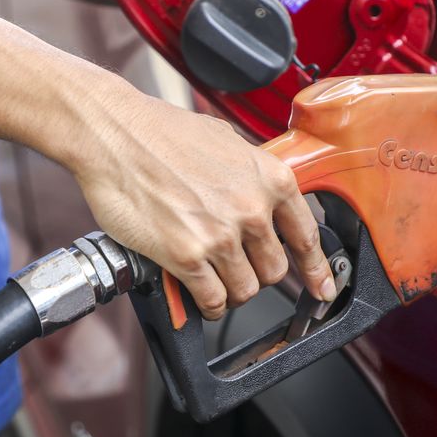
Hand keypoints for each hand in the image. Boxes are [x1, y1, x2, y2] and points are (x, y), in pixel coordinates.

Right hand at [69, 85, 334, 319]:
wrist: (116, 133)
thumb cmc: (163, 132)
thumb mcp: (228, 143)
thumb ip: (253, 178)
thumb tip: (264, 201)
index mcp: (270, 179)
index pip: (306, 237)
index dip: (316, 270)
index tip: (321, 288)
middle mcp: (252, 209)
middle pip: (275, 271)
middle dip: (257, 274)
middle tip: (238, 268)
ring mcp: (220, 235)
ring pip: (245, 291)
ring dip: (231, 291)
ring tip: (213, 277)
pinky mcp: (186, 256)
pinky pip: (212, 300)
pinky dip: (208, 304)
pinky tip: (198, 293)